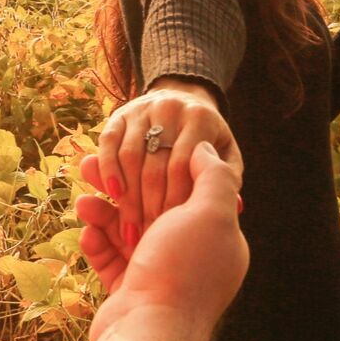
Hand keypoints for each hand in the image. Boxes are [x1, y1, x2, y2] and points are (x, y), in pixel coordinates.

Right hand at [75, 145, 247, 340]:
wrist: (149, 333)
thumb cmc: (183, 271)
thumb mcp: (212, 214)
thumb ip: (214, 177)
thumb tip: (204, 149)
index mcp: (215, 238)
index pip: (188, 191)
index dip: (160, 168)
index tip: (135, 149)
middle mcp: (189, 256)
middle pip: (152, 208)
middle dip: (123, 187)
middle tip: (91, 168)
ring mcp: (159, 275)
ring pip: (127, 232)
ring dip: (103, 214)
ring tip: (83, 202)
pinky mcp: (130, 291)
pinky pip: (111, 258)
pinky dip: (98, 243)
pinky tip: (87, 231)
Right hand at [95, 80, 241, 256]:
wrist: (183, 104)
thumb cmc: (206, 146)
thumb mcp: (226, 158)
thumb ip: (225, 180)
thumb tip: (231, 202)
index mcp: (202, 119)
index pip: (183, 167)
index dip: (175, 201)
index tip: (172, 231)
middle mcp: (171, 108)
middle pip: (155, 165)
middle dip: (150, 206)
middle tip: (147, 236)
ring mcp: (142, 110)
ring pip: (129, 157)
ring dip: (127, 198)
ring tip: (131, 229)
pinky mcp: (119, 116)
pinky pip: (108, 145)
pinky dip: (108, 171)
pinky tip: (110, 197)